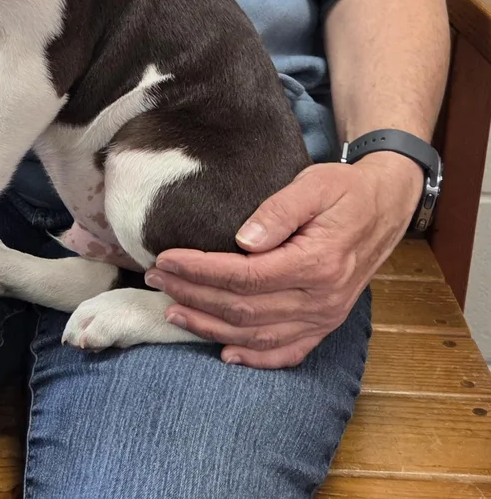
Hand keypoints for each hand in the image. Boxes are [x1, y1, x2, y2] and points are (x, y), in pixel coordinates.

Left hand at [145, 153, 421, 367]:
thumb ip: (279, 211)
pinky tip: (225, 353)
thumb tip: (242, 240)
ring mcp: (325, 317)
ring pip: (257, 335)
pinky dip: (254, 358)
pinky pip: (287, 351)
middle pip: (243, 308)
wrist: (386, 205)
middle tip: (156, 278)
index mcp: (316, 263)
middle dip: (193, 295)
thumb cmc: (345, 190)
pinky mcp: (326, 323)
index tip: (166, 258)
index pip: (244, 275)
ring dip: (210, 328)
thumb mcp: (313, 185)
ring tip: (173, 312)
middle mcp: (321, 299)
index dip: (200, 270)